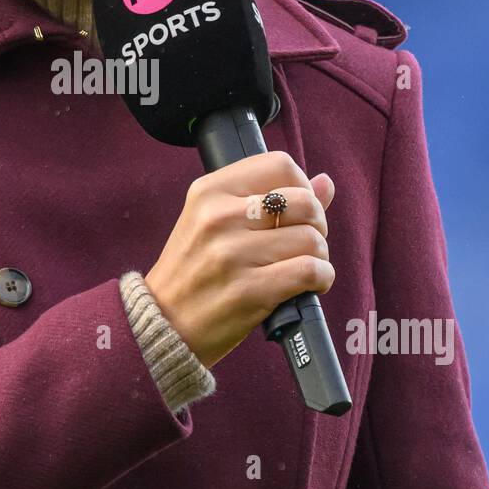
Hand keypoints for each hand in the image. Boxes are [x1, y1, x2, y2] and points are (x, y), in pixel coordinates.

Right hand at [144, 153, 334, 368]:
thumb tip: (324, 182)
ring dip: (319, 256)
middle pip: (304, 202)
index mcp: (209, 191)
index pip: (279, 165)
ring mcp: (232, 254)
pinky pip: (310, 271)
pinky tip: (310, 284)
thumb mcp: (215, 222)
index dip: (302, 186)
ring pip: (311, 239)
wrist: (164, 324)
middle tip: (304, 242)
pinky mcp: (248, 290)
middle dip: (317, 224)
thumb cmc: (194, 271)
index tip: (297, 209)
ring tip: (303, 267)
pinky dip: (321, 278)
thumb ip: (269, 197)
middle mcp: (218, 216)